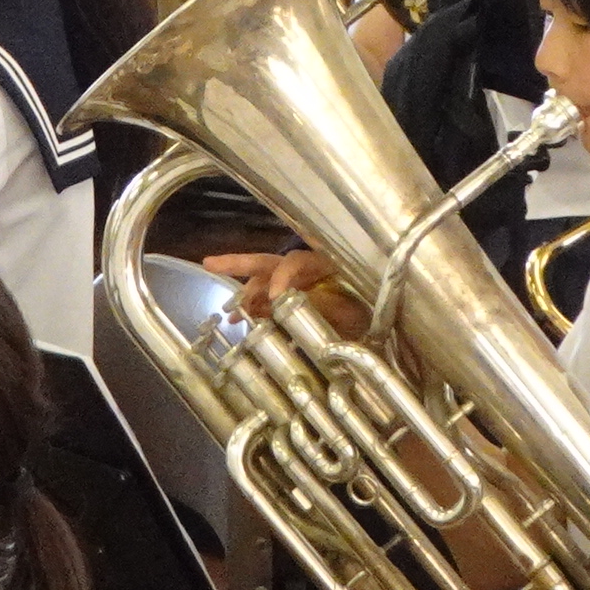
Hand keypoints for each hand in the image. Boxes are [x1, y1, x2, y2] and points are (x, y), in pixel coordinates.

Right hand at [201, 247, 356, 334]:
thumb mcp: (351, 309)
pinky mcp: (294, 304)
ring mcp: (297, 287)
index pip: (294, 263)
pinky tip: (242, 326)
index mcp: (322, 265)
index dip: (281, 278)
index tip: (275, 298)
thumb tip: (285, 300)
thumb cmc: (370, 311)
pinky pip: (271, 306)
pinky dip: (256, 315)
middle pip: (268, 264)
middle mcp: (305, 272)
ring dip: (247, 298)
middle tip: (208, 264)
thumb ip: (321, 303)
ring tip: (231, 315)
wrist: (381, 324)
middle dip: (237, 264)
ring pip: (265, 287)